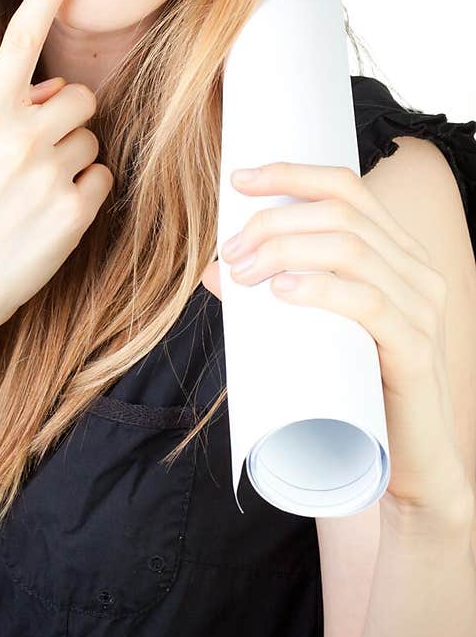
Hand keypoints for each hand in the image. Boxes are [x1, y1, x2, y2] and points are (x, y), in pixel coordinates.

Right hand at [0, 0, 114, 344]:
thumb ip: (5, 113)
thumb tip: (51, 91)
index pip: (20, 41)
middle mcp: (16, 136)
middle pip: (79, 97)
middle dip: (67, 121)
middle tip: (35, 158)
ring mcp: (47, 172)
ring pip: (91, 138)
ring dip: (74, 159)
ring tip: (35, 194)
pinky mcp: (73, 210)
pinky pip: (102, 177)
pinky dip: (85, 195)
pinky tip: (51, 218)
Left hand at [204, 162, 472, 526]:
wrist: (409, 463)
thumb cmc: (357, 389)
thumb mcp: (313, 331)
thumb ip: (271, 297)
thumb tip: (213, 269)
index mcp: (398, 254)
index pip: (348, 188)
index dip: (292, 174)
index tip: (240, 180)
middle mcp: (418, 271)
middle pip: (341, 214)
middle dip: (275, 221)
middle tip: (231, 250)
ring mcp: (423, 309)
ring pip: (351, 249)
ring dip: (285, 249)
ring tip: (244, 272)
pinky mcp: (415, 350)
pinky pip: (371, 303)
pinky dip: (322, 288)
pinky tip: (284, 290)